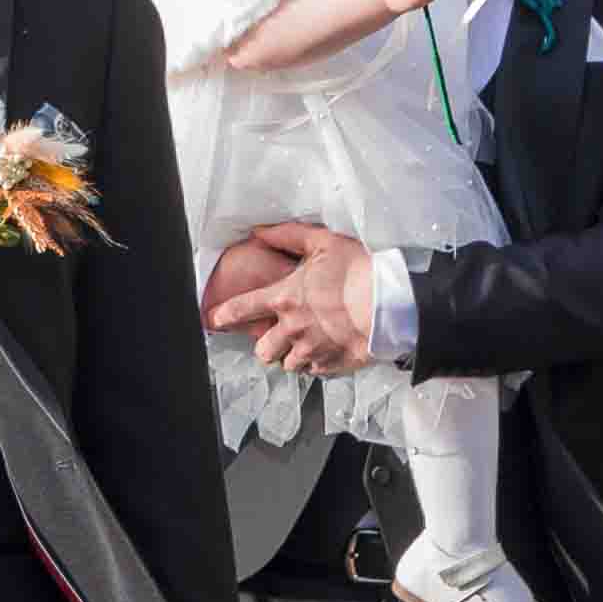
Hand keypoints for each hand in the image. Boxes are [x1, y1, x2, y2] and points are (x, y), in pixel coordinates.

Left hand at [210, 219, 374, 375]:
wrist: (388, 304)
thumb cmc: (358, 271)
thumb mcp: (322, 242)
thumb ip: (288, 236)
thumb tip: (260, 231)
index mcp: (284, 299)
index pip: (241, 310)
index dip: (223, 316)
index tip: (214, 321)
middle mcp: (292, 329)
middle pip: (262, 350)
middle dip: (266, 345)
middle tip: (278, 334)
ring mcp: (311, 350)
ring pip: (286, 364)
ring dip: (291, 355)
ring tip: (304, 344)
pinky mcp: (330, 365)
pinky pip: (312, 371)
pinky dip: (315, 363)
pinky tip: (325, 350)